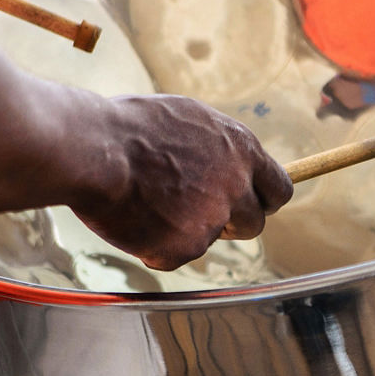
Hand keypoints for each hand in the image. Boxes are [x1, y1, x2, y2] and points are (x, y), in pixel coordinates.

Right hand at [70, 94, 292, 270]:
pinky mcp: (186, 246)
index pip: (279, 187)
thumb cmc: (128, 127)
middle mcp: (236, 184)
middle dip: (231, 224)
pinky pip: (174, 255)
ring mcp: (213, 218)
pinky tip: (132, 219)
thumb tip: (226, 162)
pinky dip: (155, 246)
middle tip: (194, 213)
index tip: (251, 204)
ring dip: (186, 231)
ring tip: (149, 204)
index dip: (263, 200)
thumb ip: (216, 148)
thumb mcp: (188, 120)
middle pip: (254, 223)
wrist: (94, 148)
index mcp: (240, 147)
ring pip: (209, 239)